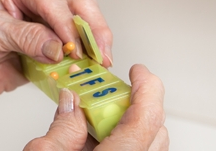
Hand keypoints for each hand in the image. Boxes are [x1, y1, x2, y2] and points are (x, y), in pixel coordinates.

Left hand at [0, 0, 113, 101]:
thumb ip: (24, 37)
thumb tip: (56, 47)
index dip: (65, 21)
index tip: (70, 45)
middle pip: (79, 7)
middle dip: (91, 32)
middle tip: (98, 56)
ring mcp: (48, 24)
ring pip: (84, 30)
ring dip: (92, 51)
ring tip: (95, 69)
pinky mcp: (53, 48)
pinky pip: (77, 55)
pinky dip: (84, 66)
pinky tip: (86, 75)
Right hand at [24, 65, 167, 150]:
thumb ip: (62, 127)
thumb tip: (71, 102)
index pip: (146, 118)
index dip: (147, 88)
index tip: (138, 72)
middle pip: (153, 129)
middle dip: (135, 103)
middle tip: (109, 91)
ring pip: (146, 144)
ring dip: (126, 124)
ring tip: (96, 116)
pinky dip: (120, 140)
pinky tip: (93, 138)